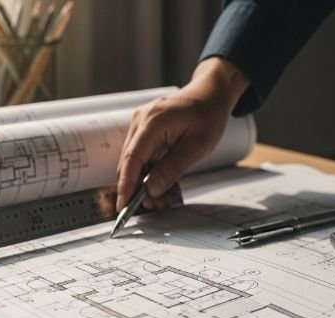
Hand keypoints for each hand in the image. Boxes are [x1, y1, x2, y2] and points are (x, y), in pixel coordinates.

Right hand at [116, 57, 249, 211]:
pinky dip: (152, 171)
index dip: (126, 185)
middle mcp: (141, 122)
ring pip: (135, 162)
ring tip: (165, 197)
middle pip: (130, 163)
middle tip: (155, 205)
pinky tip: (165, 183)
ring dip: (146, 181)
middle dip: (139, 188)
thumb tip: (152, 189)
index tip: (124, 205)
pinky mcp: (145, 131)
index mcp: (152, 122)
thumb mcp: (196, 146)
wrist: (211, 94)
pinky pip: (143, 156)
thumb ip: (172, 168)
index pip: (132, 159)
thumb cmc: (207, 115)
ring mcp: (141, 125)